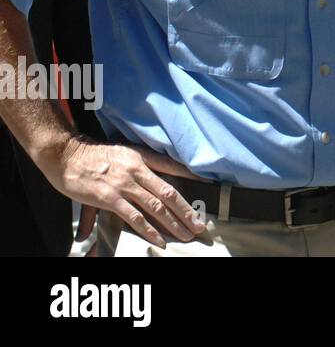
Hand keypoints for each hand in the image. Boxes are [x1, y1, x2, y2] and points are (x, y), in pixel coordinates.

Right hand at [39, 136, 205, 247]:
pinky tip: (159, 239)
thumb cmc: (93, 156)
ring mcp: (124, 185)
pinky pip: (134, 217)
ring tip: (186, 234)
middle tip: (199, 225)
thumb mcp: (123, 154)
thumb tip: (158, 176)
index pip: (174, 168)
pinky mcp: (109, 198)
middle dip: (187, 211)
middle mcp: (137, 170)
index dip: (193, 177)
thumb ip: (141, 167)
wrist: (66, 155)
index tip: (210, 187)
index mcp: (142, 157)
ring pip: (156, 207)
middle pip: (169, 193)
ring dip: (173, 223)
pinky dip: (149, 230)